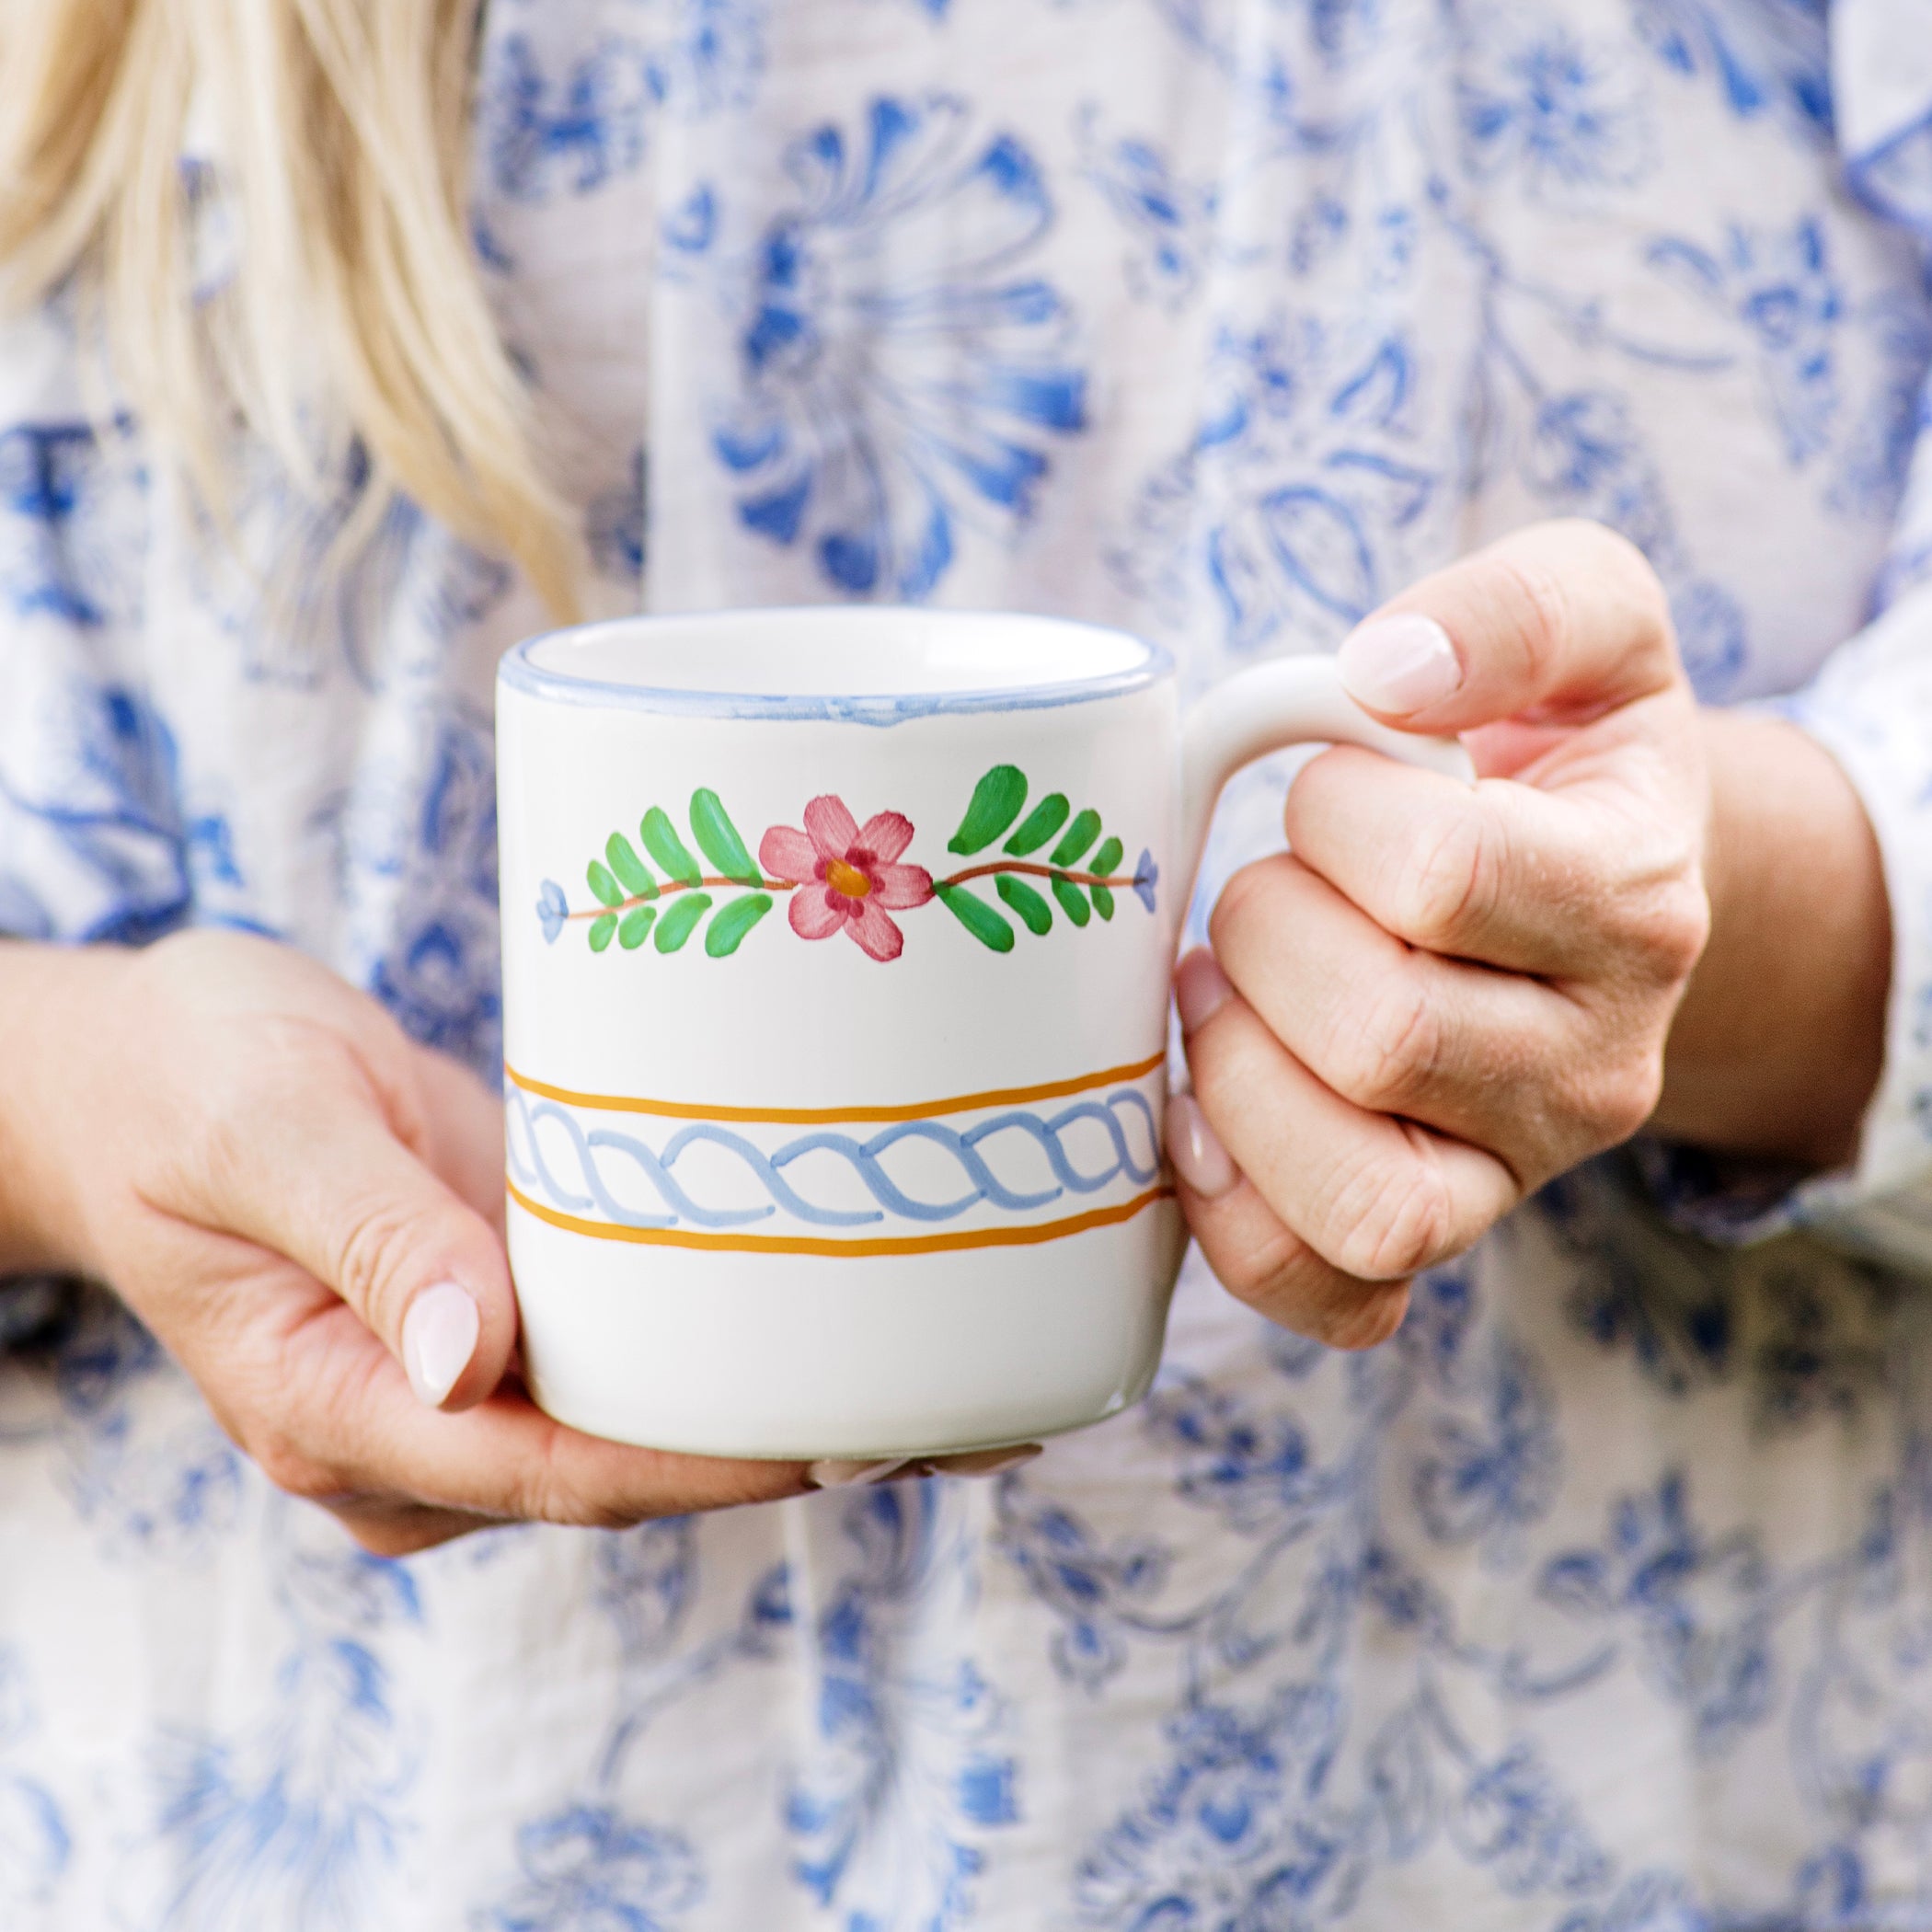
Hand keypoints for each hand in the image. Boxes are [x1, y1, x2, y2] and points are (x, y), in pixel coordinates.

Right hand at [0, 931, 1023, 1553]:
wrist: (158, 1061)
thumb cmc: (187, 1081)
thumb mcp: (260, 1130)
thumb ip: (366, 1239)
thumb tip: (474, 1362)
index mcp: (343, 1414)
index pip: (558, 1470)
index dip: (711, 1463)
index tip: (853, 1438)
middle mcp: (428, 1422)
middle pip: (635, 1464)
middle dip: (801, 1445)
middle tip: (979, 1401)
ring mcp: (480, 1369)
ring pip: (658, 1412)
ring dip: (803, 1396)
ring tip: (975, 1359)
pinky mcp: (522, 1306)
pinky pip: (646, 1343)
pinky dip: (751, 1331)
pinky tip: (870, 1297)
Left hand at [1166, 520, 1712, 1347]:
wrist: (1596, 890)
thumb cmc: (1555, 758)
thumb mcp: (1590, 630)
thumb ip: (1520, 608)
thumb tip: (1386, 674)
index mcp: (1634, 902)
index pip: (1441, 875)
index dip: (1331, 813)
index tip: (1323, 793)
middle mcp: (1597, 1063)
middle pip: (1382, 1037)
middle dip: (1261, 937)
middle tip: (1255, 894)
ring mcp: (1518, 1168)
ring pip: (1362, 1198)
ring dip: (1237, 1079)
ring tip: (1216, 999)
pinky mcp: (1440, 1235)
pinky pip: (1334, 1291)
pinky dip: (1236, 1220)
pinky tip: (1204, 1119)